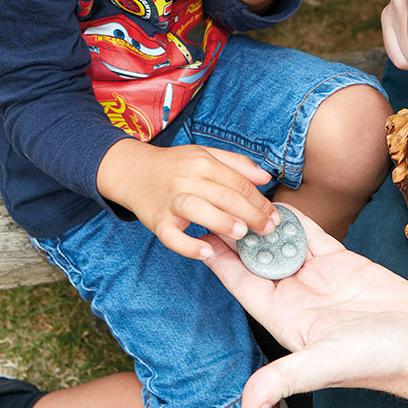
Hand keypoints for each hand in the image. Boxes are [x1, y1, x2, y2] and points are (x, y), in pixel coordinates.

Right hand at [96, 139, 279, 259]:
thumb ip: (237, 164)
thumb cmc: (174, 165)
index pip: (238, 182)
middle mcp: (187, 179)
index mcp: (202, 162)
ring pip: (198, 210)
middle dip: (251, 214)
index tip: (275, 216)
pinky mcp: (156, 220)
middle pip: (224, 196)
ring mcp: (170, 200)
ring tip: (242, 235)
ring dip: (222, 222)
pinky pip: (172, 236)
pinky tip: (206, 252)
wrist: (132, 171)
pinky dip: (188, 246)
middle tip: (268, 230)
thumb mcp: (205, 154)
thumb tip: (266, 177)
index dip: (260, 200)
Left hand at [203, 206, 407, 407]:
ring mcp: (319, 279)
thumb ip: (284, 379)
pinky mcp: (343, 264)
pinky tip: (281, 203)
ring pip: (281, 244)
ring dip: (265, 224)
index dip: (220, 260)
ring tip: (245, 194)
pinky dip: (297, 220)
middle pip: (256, 260)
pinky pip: (312, 236)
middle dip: (238, 234)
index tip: (200, 232)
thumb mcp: (325, 364)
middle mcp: (295, 297)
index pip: (241, 284)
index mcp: (283, 319)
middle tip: (219, 201)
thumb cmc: (378, 362)